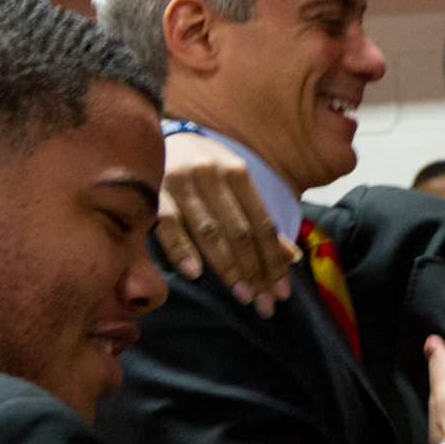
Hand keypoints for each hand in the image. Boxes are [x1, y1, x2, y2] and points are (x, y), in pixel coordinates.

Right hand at [158, 132, 294, 317]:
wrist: (159, 139)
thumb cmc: (205, 169)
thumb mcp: (235, 183)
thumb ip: (258, 218)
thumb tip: (290, 256)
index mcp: (237, 173)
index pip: (262, 224)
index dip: (274, 259)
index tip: (282, 292)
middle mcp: (212, 176)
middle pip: (240, 232)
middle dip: (255, 271)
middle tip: (264, 304)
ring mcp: (182, 184)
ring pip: (210, 232)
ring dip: (228, 268)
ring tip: (242, 296)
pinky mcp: (153, 193)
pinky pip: (169, 225)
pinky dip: (182, 249)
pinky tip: (195, 273)